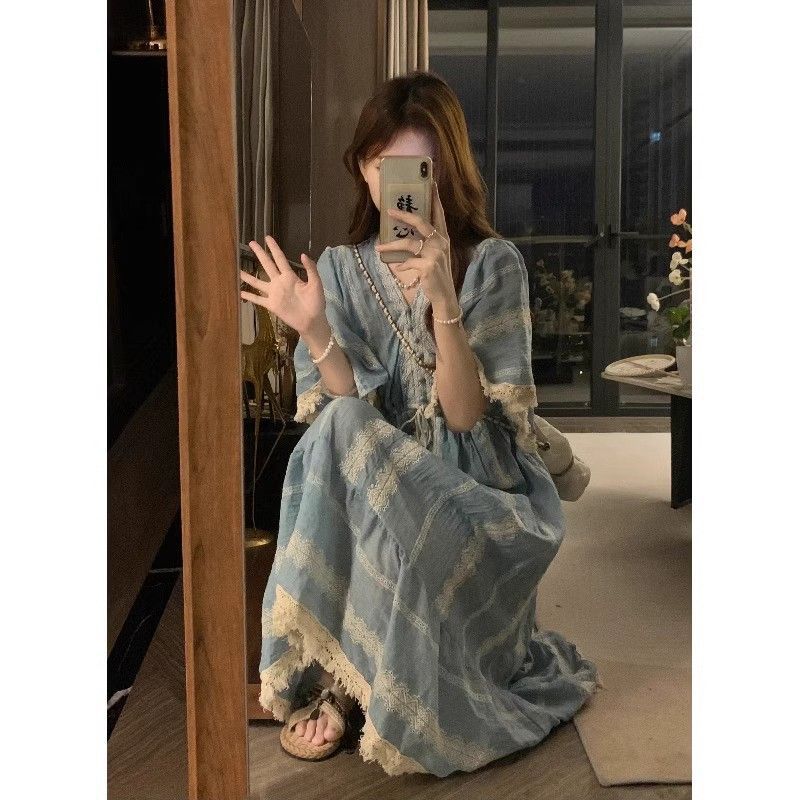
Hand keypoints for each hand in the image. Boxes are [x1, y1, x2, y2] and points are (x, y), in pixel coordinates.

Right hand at [239, 235, 324, 335]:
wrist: (313, 321)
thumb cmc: (316, 302)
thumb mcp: (316, 284)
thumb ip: (311, 269)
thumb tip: (303, 254)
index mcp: (290, 276)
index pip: (280, 258)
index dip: (274, 248)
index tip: (267, 238)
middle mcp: (280, 282)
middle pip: (267, 265)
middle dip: (260, 254)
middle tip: (251, 243)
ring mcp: (274, 294)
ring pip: (258, 282)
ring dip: (248, 276)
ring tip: (238, 269)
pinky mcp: (271, 305)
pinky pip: (258, 300)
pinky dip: (250, 296)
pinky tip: (240, 292)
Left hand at [375, 180, 458, 313]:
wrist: (444, 296)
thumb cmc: (437, 274)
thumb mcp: (435, 255)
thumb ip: (425, 242)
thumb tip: (404, 233)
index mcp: (443, 237)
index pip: (438, 213)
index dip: (434, 198)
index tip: (430, 182)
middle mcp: (441, 242)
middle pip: (420, 222)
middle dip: (403, 214)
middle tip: (388, 211)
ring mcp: (435, 254)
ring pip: (408, 243)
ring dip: (391, 246)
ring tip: (378, 247)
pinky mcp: (428, 266)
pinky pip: (408, 261)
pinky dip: (401, 264)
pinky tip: (397, 266)